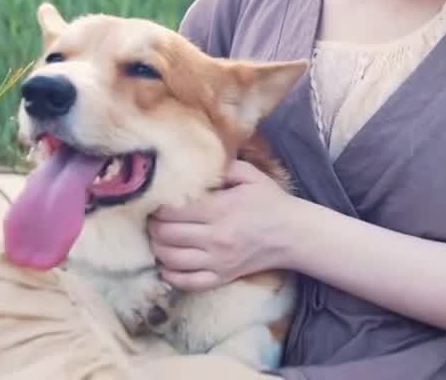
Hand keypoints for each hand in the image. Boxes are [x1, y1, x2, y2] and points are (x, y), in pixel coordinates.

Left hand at [147, 160, 299, 291]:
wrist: (293, 235)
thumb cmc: (270, 201)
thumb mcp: (250, 175)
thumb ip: (222, 167)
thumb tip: (194, 164)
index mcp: (221, 209)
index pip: (173, 211)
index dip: (157, 206)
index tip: (156, 201)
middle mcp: (216, 237)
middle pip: (166, 235)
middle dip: (153, 225)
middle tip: (153, 218)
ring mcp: (218, 261)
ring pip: (170, 259)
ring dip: (157, 247)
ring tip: (158, 237)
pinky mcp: (222, 278)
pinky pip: (186, 282)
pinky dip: (169, 274)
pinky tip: (166, 263)